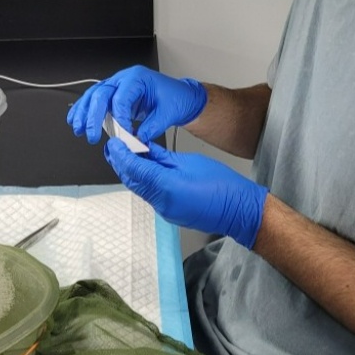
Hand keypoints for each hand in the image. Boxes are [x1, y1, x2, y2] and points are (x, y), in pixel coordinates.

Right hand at [67, 65, 206, 144]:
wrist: (180, 96)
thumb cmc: (175, 99)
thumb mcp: (168, 113)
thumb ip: (151, 127)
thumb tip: (136, 140)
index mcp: (138, 78)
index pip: (121, 98)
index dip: (118, 118)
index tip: (121, 134)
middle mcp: (124, 79)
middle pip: (102, 94)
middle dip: (94, 116)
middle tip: (91, 134)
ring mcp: (118, 85)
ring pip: (94, 95)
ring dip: (84, 112)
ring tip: (78, 128)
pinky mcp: (115, 95)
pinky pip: (96, 99)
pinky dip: (85, 109)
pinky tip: (76, 119)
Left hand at [104, 139, 267, 248]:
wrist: (240, 211)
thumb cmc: (223, 185)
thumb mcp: (191, 162)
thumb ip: (164, 157)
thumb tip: (147, 149)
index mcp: (166, 187)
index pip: (134, 169)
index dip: (121, 154)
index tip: (115, 141)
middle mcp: (161, 202)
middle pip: (132, 180)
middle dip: (120, 162)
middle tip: (115, 145)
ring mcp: (165, 210)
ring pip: (139, 188)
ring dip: (130, 171)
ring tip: (126, 153)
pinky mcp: (170, 213)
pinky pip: (149, 194)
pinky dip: (143, 180)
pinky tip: (145, 168)